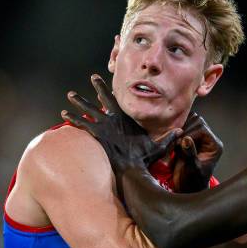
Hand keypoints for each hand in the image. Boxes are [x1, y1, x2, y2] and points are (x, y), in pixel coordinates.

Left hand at [61, 74, 180, 173]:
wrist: (130, 168)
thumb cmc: (144, 158)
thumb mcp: (159, 147)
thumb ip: (168, 138)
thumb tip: (182, 132)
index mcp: (126, 118)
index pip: (117, 99)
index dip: (108, 89)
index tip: (100, 79)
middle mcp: (113, 119)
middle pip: (100, 101)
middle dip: (93, 90)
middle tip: (84, 85)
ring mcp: (103, 127)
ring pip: (88, 111)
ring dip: (78, 103)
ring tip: (70, 96)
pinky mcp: (96, 136)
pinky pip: (82, 124)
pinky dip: (73, 119)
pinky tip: (63, 116)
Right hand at [170, 112, 223, 192]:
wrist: (186, 188)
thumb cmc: (192, 182)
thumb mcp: (192, 169)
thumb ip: (190, 154)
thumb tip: (186, 139)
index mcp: (214, 146)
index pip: (202, 128)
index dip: (190, 133)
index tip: (180, 143)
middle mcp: (207, 140)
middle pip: (196, 122)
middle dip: (184, 131)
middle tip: (175, 144)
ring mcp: (198, 139)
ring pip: (188, 123)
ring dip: (179, 132)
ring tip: (174, 147)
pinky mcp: (188, 140)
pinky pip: (181, 130)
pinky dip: (175, 136)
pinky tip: (172, 148)